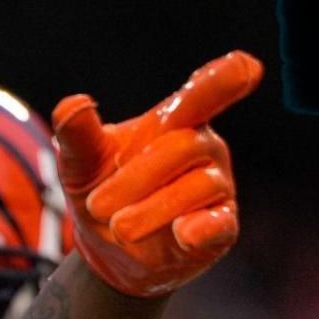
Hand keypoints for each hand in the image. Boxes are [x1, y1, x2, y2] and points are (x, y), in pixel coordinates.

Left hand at [52, 51, 263, 297]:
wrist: (108, 251)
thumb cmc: (102, 192)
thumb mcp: (81, 164)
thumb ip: (77, 136)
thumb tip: (71, 104)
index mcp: (175, 120)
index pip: (203, 93)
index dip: (224, 78)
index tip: (247, 66)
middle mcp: (203, 148)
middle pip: (183, 148)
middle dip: (135, 178)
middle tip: (98, 206)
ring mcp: (216, 187)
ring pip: (198, 188)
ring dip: (151, 211)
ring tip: (119, 228)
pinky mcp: (220, 228)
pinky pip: (220, 224)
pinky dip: (203, 229)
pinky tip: (184, 234)